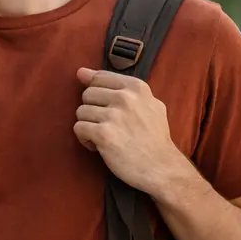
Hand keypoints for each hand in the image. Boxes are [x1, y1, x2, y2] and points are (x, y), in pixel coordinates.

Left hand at [73, 67, 187, 193]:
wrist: (161, 167)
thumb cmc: (153, 137)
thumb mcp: (148, 104)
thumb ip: (117, 86)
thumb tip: (80, 72)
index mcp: (136, 87)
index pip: (99, 78)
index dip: (98, 95)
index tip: (106, 108)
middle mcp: (125, 97)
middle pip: (87, 94)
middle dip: (93, 111)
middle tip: (108, 126)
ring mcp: (114, 115)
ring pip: (81, 112)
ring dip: (89, 126)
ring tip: (105, 137)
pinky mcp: (103, 134)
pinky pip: (78, 128)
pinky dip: (85, 139)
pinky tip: (99, 146)